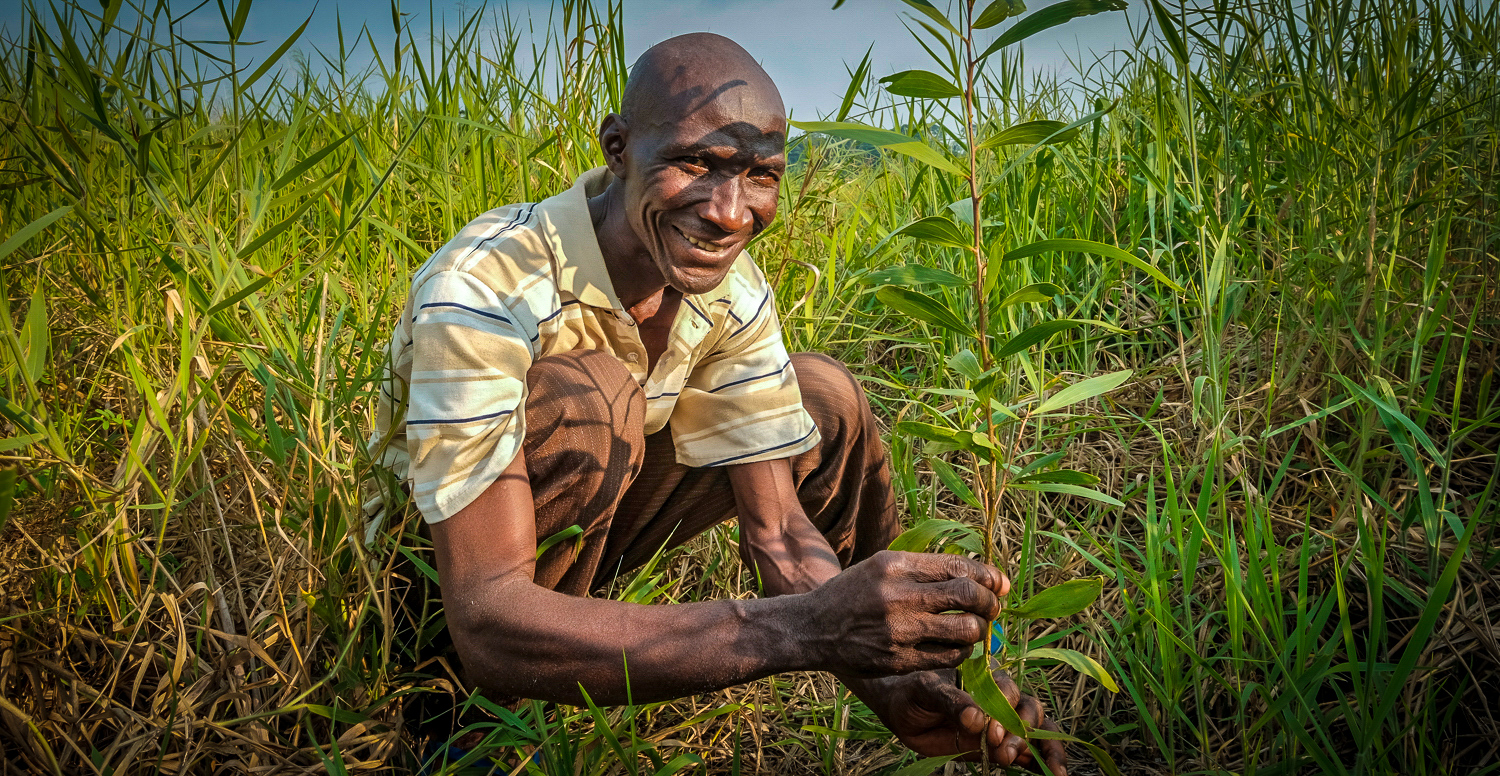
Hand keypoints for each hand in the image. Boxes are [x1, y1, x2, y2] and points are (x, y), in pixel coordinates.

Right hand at [799, 550, 1008, 676]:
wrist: (813, 628)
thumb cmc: (854, 593)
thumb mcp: (882, 567)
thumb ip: (924, 569)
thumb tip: (977, 575)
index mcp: (895, 565)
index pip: (958, 567)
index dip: (988, 576)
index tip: (999, 584)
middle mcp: (898, 595)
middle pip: (968, 596)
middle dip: (990, 603)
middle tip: (993, 608)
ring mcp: (900, 630)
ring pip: (965, 630)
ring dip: (979, 630)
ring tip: (975, 628)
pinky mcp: (900, 660)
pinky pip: (949, 657)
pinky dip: (961, 652)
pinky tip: (956, 646)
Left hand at [869, 669, 1067, 773]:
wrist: (903, 709)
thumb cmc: (913, 691)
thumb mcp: (925, 690)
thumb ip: (951, 701)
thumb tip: (977, 719)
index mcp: (985, 676)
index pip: (1008, 691)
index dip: (1006, 711)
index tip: (992, 732)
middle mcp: (1001, 696)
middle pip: (1029, 710)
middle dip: (1022, 734)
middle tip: (1005, 753)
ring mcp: (1005, 720)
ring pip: (1038, 730)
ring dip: (1043, 749)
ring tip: (1049, 771)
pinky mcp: (1003, 744)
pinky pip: (1032, 751)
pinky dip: (1045, 762)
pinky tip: (1055, 774)